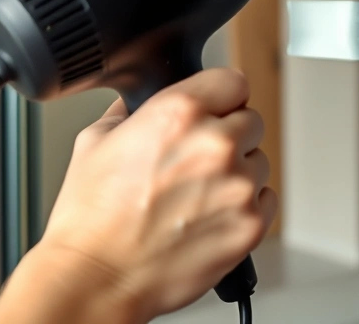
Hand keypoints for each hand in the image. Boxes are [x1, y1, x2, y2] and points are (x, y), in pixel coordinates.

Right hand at [39, 69, 277, 320]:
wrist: (98, 278)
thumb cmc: (91, 219)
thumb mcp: (95, 141)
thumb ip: (128, 112)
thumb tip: (137, 102)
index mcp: (180, 113)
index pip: (233, 82)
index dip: (221, 97)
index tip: (215, 109)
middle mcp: (216, 144)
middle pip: (250, 121)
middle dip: (228, 136)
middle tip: (197, 161)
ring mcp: (238, 185)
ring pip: (259, 161)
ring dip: (238, 172)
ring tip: (197, 195)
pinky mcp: (251, 223)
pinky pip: (266, 198)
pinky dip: (246, 206)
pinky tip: (210, 215)